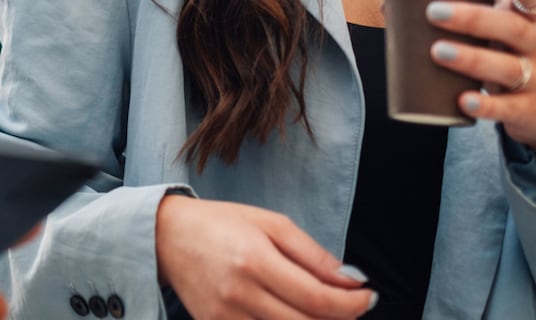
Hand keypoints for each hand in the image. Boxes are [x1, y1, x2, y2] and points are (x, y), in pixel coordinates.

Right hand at [155, 196, 376, 319]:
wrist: (166, 237)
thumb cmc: (222, 224)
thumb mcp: (271, 224)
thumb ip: (313, 254)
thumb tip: (352, 280)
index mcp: (255, 260)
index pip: (317, 298)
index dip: (351, 305)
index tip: (369, 297)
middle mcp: (239, 294)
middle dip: (340, 319)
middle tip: (353, 306)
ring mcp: (225, 318)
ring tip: (326, 310)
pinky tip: (295, 314)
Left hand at [426, 0, 535, 172]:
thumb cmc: (506, 61)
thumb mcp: (495, 40)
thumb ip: (458, 21)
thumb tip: (389, 4)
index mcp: (525, 22)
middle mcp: (534, 47)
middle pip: (512, 28)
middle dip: (474, 18)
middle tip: (434, 11)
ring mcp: (535, 80)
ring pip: (509, 67)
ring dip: (472, 58)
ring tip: (437, 51)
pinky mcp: (528, 111)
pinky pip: (509, 108)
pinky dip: (486, 105)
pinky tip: (463, 102)